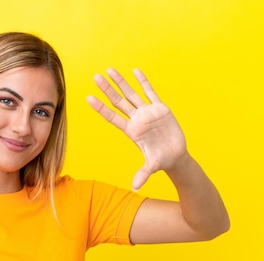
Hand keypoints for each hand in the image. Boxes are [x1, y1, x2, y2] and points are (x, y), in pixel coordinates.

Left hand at [87, 68, 186, 190]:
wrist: (175, 156)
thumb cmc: (161, 161)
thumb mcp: (152, 167)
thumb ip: (143, 174)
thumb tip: (135, 187)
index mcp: (131, 131)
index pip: (112, 117)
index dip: (100, 108)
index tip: (88, 98)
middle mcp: (136, 119)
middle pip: (118, 101)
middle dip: (107, 89)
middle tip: (95, 77)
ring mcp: (147, 112)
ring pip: (131, 94)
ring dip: (121, 82)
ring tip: (109, 70)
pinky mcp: (160, 108)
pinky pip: (150, 92)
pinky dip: (143, 81)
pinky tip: (135, 71)